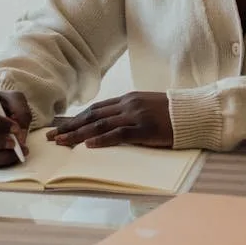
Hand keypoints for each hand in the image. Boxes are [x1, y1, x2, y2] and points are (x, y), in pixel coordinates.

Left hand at [46, 92, 172, 148]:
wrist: (194, 112)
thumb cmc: (171, 113)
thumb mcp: (146, 107)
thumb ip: (128, 113)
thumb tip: (110, 124)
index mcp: (127, 99)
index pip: (95, 109)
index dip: (75, 118)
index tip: (59, 127)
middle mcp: (128, 105)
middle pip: (92, 116)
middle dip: (69, 126)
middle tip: (51, 137)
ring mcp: (136, 116)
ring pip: (100, 125)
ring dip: (79, 134)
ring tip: (63, 142)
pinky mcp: (145, 130)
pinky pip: (119, 134)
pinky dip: (102, 140)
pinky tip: (89, 145)